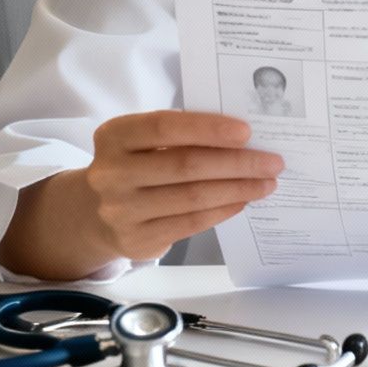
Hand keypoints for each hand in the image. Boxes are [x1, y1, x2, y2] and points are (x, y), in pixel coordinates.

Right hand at [73, 110, 283, 261]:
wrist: (95, 212)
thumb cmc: (136, 165)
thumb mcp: (143, 142)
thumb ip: (180, 135)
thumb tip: (241, 138)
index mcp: (114, 136)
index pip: (164, 127)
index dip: (207, 129)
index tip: (246, 131)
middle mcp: (112, 173)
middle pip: (185, 165)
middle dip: (237, 163)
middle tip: (272, 162)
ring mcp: (121, 210)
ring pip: (192, 197)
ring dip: (238, 189)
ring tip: (266, 183)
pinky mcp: (135, 239)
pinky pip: (190, 223)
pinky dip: (222, 210)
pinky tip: (242, 200)